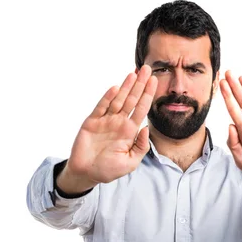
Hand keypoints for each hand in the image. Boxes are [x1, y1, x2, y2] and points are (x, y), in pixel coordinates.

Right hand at [65, 65, 157, 185]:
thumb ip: (140, 147)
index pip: (141, 109)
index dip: (148, 95)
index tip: (154, 81)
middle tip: (146, 68)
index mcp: (129, 131)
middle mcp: (119, 123)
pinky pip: (101, 107)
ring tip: (134, 73)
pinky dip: (108, 98)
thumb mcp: (130, 163)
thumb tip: (146, 129)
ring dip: (126, 87)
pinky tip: (116, 88)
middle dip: (139, 84)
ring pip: (118, 100)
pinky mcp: (92, 122)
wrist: (87, 173)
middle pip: (132, 100)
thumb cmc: (109, 169)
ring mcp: (105, 121)